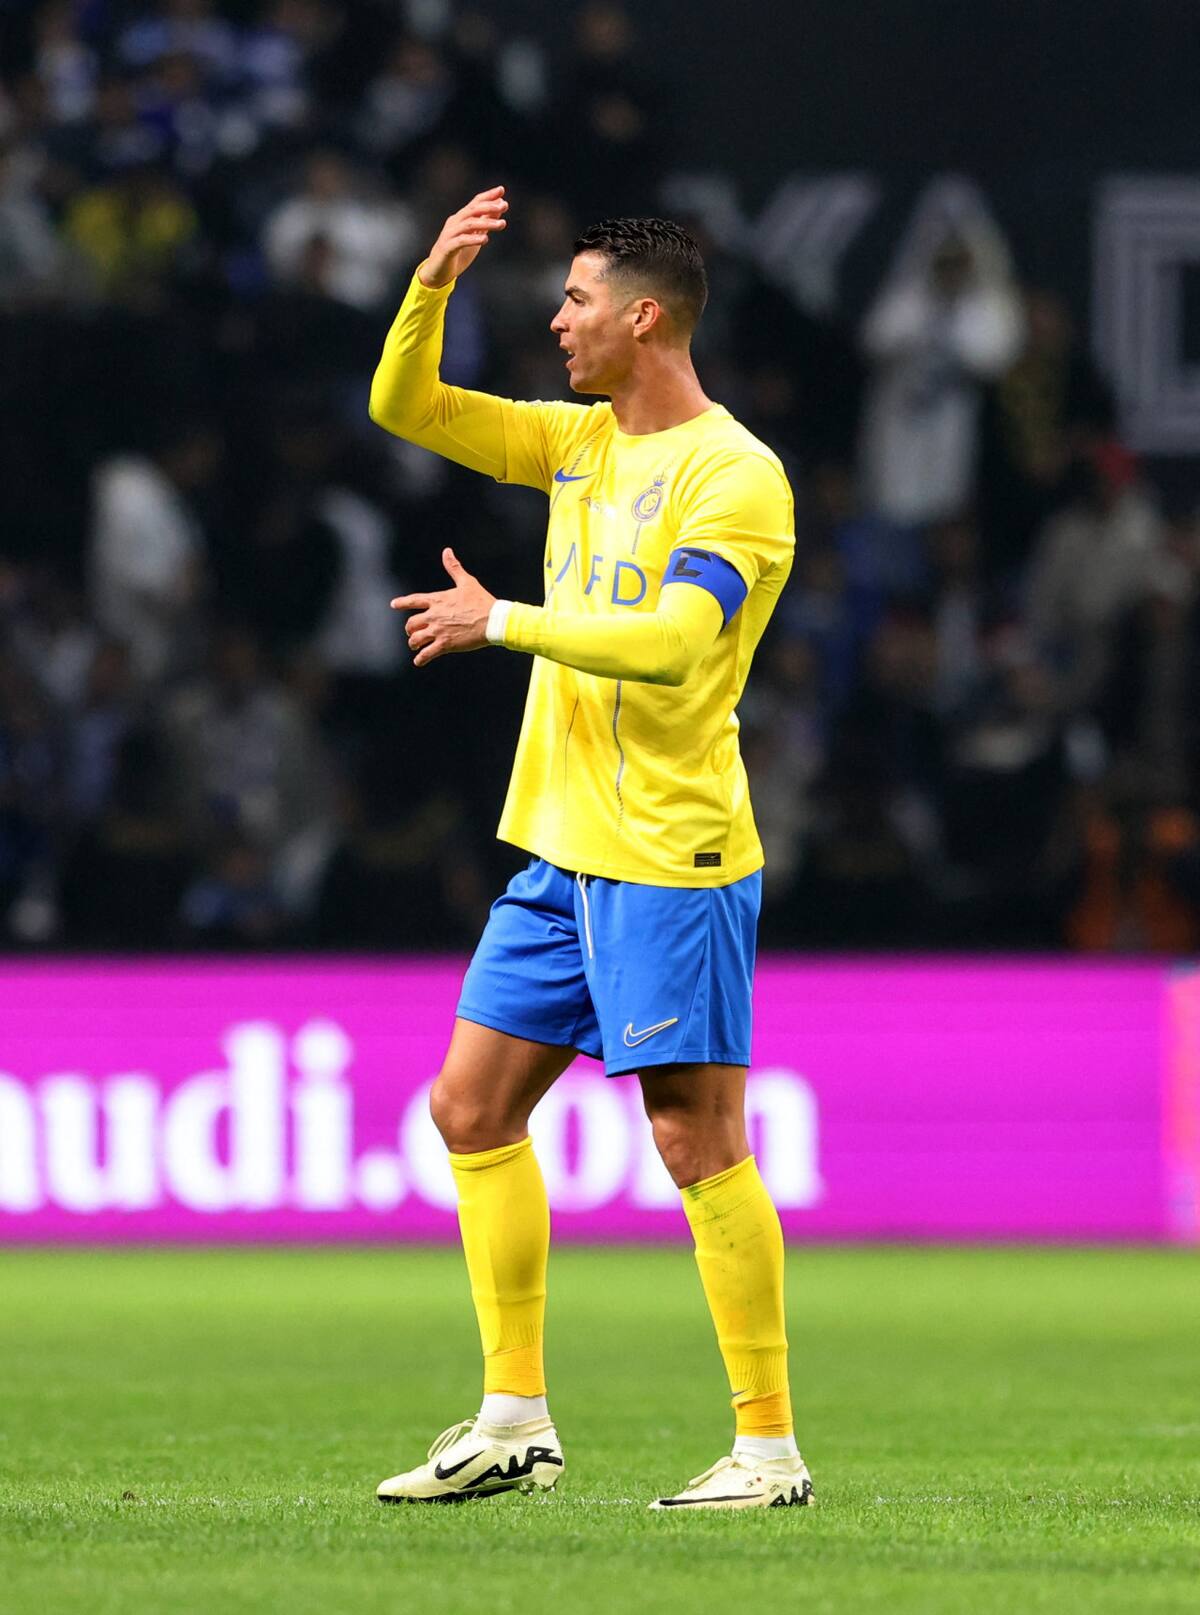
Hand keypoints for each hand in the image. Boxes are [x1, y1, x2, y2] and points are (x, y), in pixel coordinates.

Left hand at [391, 548, 496, 666]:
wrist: (493, 620)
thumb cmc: (481, 601)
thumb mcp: (467, 582)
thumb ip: (454, 568)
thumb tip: (447, 551)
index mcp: (437, 600)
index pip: (413, 600)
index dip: (402, 603)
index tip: (394, 605)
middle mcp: (434, 615)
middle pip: (411, 624)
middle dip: (410, 629)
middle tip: (413, 633)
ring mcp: (438, 631)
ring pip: (415, 639)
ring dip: (413, 643)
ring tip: (416, 647)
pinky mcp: (445, 644)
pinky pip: (426, 654)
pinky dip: (420, 659)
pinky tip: (419, 661)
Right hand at [418, 185, 507, 288]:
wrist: (438, 271)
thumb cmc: (457, 253)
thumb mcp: (474, 236)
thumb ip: (485, 223)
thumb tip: (499, 208)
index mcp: (461, 219)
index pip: (475, 203)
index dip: (488, 196)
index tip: (501, 190)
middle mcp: (454, 223)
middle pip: (472, 210)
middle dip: (489, 206)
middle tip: (504, 206)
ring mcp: (450, 234)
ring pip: (469, 224)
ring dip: (486, 223)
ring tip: (502, 224)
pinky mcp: (447, 248)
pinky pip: (461, 241)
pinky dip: (473, 239)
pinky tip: (485, 240)